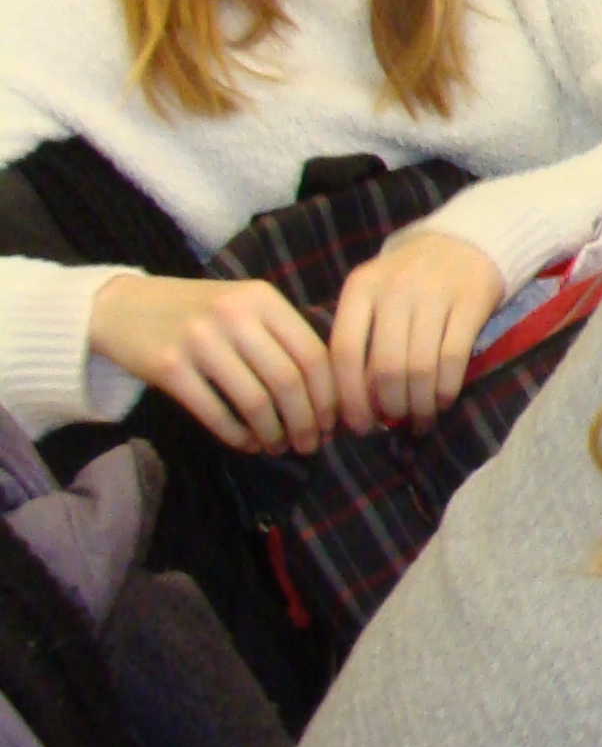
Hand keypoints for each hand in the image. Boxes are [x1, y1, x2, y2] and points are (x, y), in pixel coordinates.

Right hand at [86, 272, 336, 453]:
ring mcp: (199, 340)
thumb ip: (282, 335)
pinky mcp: (169, 366)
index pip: (313, 354)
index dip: (328, 395)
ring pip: (255, 401)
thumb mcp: (244, 306)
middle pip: (288, 381)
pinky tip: (247, 444)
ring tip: (279, 447)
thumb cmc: (197, 312)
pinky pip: (215, 412)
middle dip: (306, 421)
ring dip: (273, 433)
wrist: (122, 306)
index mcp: (262, 298)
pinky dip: (237, 435)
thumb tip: (328, 392)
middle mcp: (234, 315)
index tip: (333, 422)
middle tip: (310, 444)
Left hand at [329, 232, 505, 432]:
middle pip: (384, 366)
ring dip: (418, 405)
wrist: (467, 241)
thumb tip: (358, 404)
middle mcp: (395, 289)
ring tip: (419, 419)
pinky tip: (442, 401)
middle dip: (389, 406)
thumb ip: (361, 338)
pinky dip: (445, 390)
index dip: (349, 397)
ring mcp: (435, 294)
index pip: (344, 351)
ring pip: (419, 368)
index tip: (359, 424)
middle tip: (394, 423)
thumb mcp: (375, 295)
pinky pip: (453, 359)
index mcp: (361, 288)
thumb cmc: (411, 277)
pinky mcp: (471, 302)